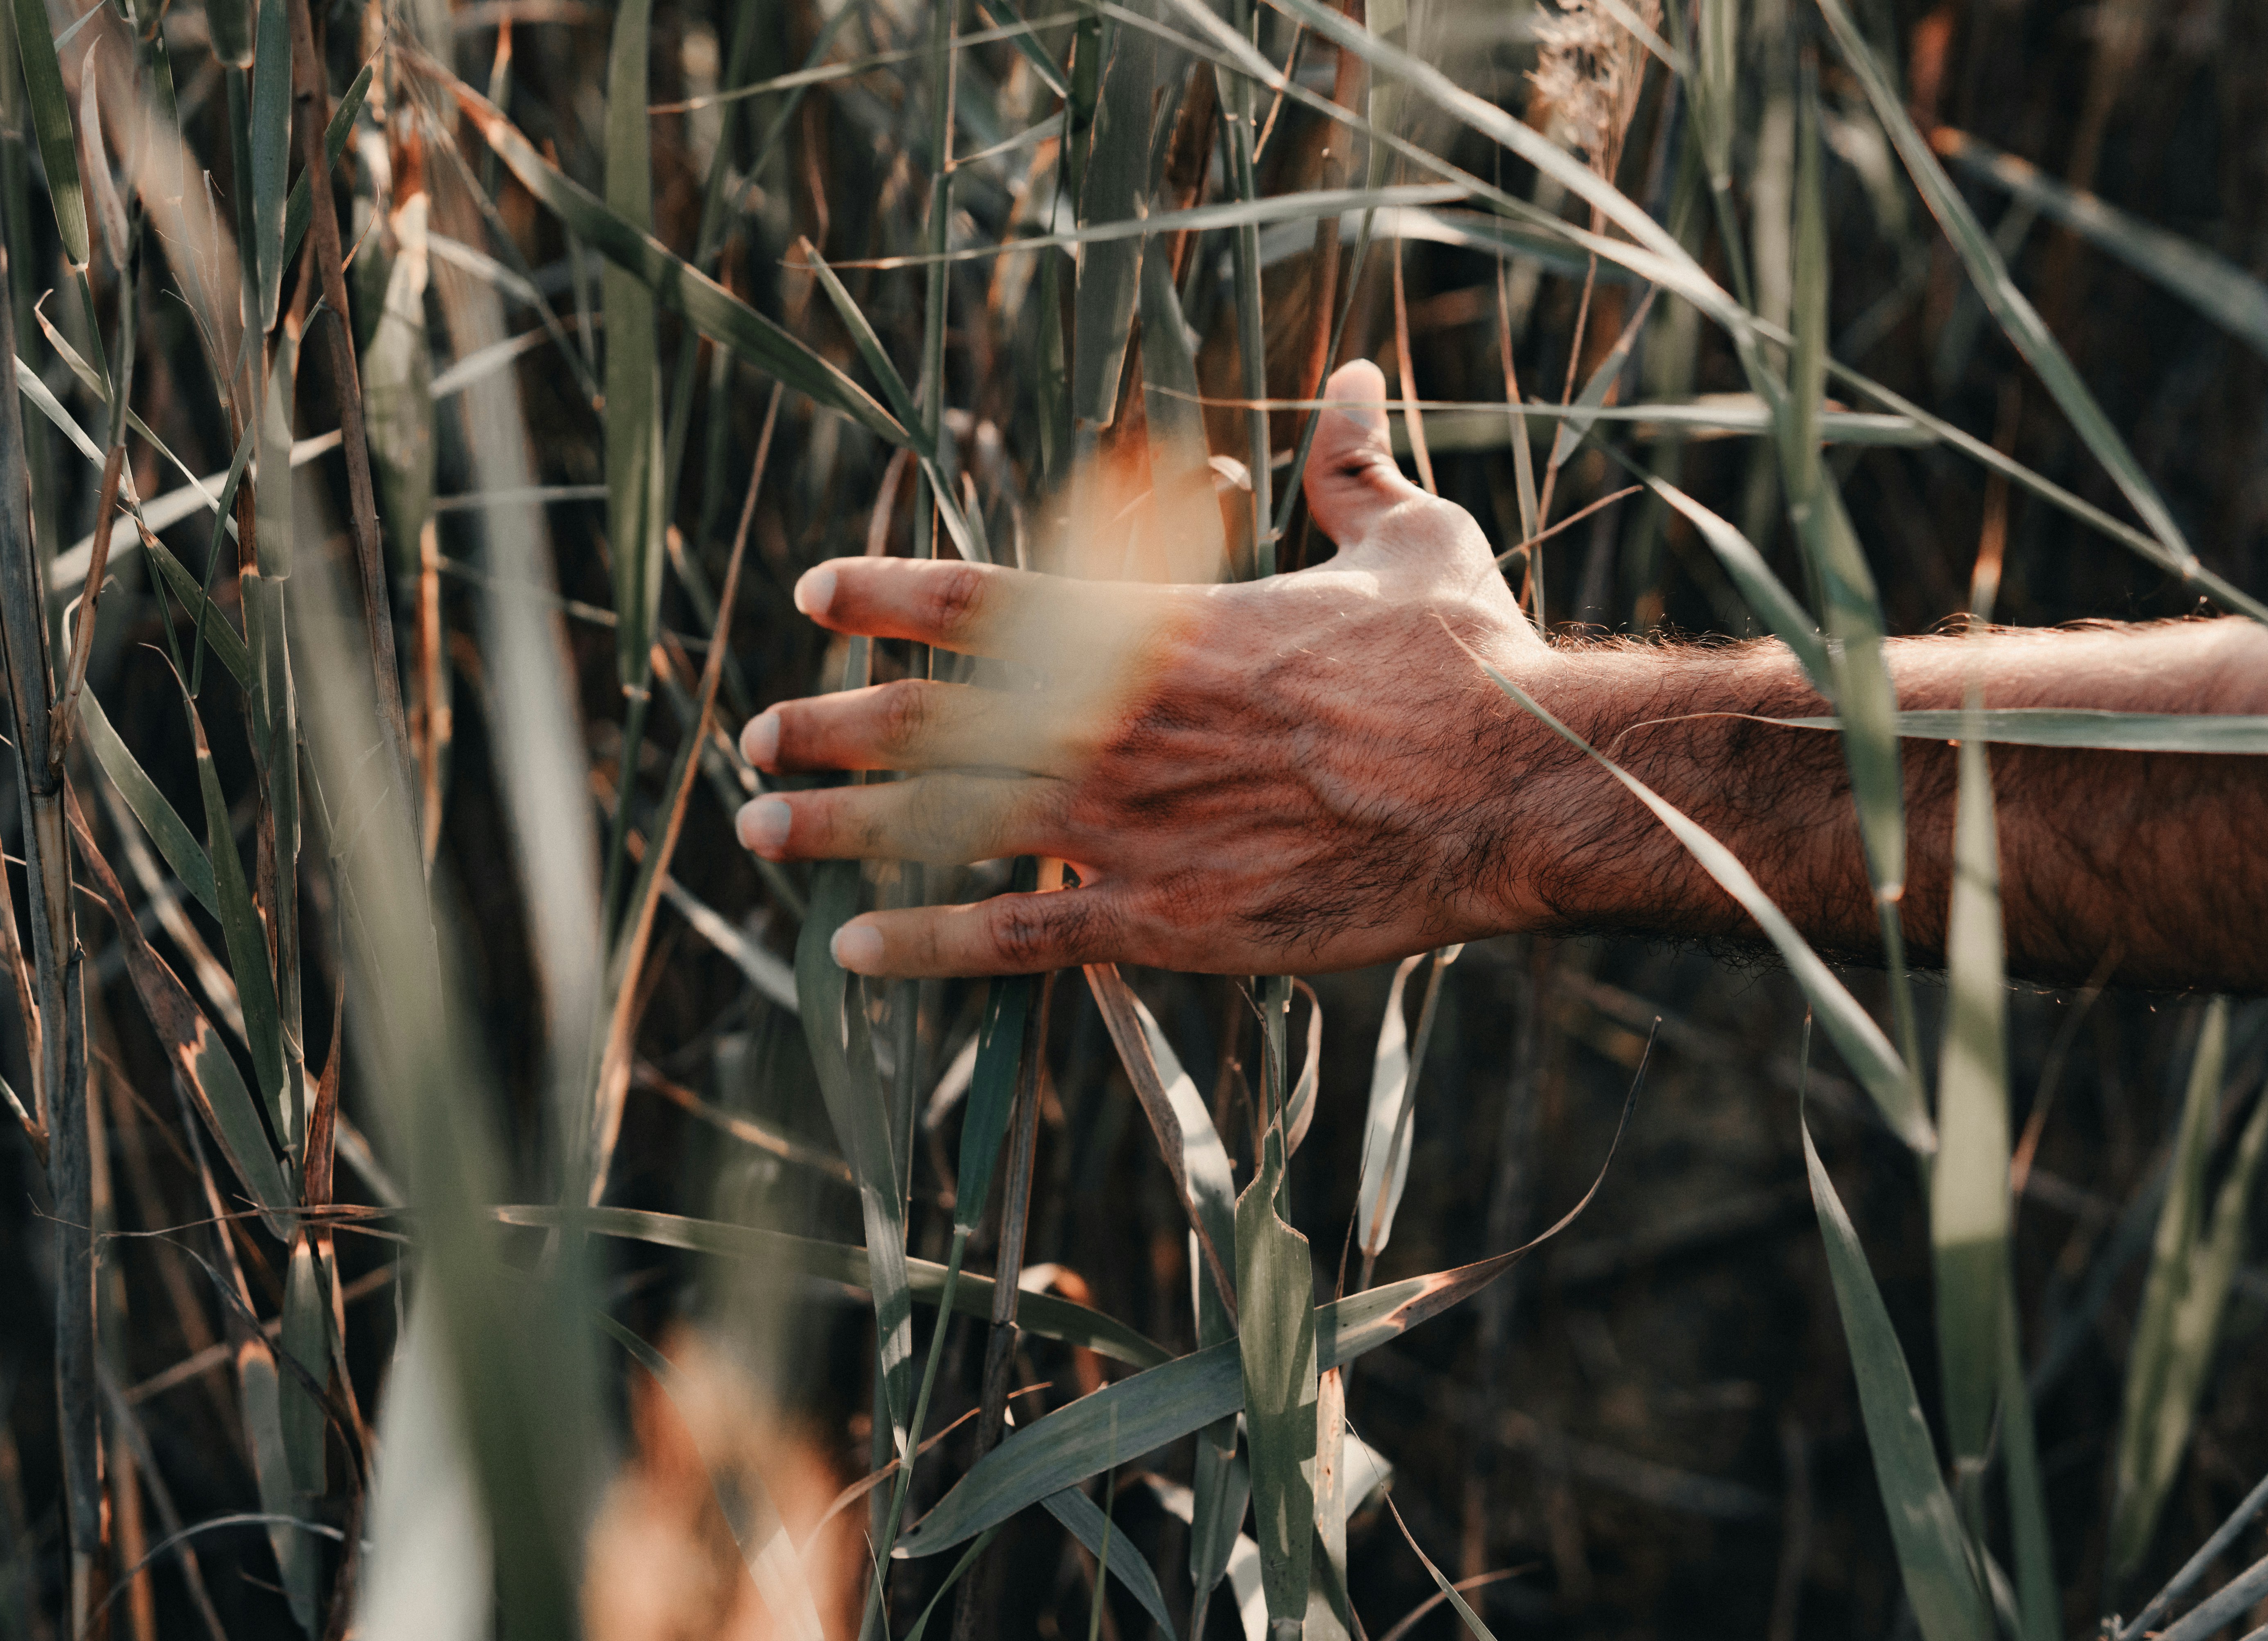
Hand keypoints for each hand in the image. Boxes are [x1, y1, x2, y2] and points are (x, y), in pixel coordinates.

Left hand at [735, 359, 1568, 977]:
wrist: (1513, 787)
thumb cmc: (1467, 660)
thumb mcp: (1408, 539)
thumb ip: (1352, 468)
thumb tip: (1358, 380)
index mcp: (1159, 628)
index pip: (984, 597)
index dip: (885, 594)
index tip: (813, 595)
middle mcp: (1118, 721)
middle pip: (932, 719)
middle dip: (829, 725)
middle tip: (754, 739)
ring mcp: (1133, 825)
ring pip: (947, 822)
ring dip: (841, 827)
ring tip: (759, 833)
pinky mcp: (1167, 920)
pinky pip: (1018, 935)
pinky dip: (929, 945)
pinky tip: (854, 954)